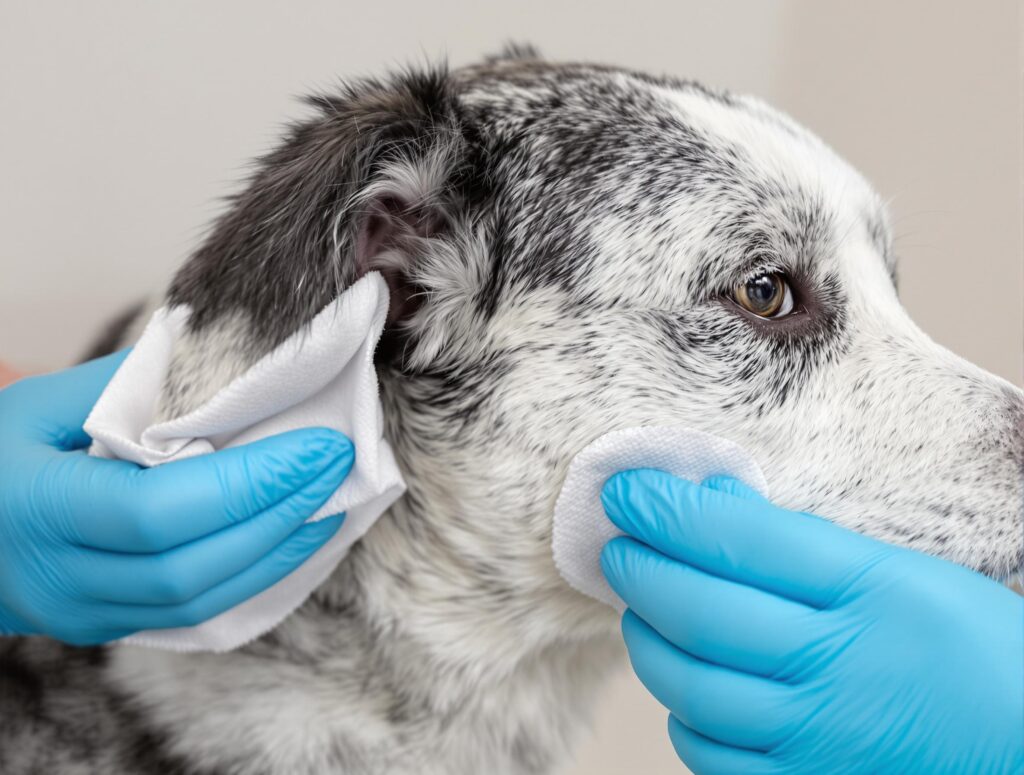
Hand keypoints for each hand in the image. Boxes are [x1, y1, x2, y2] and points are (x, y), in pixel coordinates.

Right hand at [0, 351, 353, 645]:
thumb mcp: (41, 404)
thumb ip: (134, 385)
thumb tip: (233, 362)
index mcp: (38, 508)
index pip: (162, 511)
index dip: (251, 484)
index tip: (319, 446)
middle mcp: (58, 577)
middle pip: (193, 566)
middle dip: (281, 516)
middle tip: (339, 466)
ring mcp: (80, 614)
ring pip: (201, 601)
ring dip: (279, 552)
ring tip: (331, 502)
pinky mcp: (104, 626)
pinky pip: (194, 612)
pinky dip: (252, 573)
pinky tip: (291, 536)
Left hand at [600, 470, 1022, 774]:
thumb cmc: (973, 650)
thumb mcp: (906, 573)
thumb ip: (807, 541)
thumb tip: (713, 500)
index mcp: (873, 595)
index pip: (742, 540)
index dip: (669, 511)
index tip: (626, 489)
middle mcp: (841, 668)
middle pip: (702, 612)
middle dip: (640, 570)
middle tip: (615, 546)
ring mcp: (820, 739)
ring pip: (692, 687)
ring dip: (647, 641)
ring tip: (637, 611)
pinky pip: (711, 756)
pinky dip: (683, 715)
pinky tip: (684, 687)